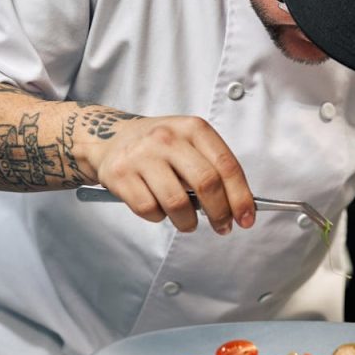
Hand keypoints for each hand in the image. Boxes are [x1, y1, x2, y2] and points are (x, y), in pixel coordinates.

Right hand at [85, 116, 255, 233]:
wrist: (108, 137)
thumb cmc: (159, 146)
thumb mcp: (188, 142)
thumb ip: (212, 167)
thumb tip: (238, 206)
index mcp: (192, 128)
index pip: (226, 165)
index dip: (241, 197)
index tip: (246, 218)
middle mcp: (167, 138)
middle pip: (206, 184)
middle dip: (220, 213)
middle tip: (222, 227)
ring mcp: (142, 155)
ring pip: (177, 203)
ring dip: (188, 222)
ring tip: (187, 222)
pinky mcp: (120, 175)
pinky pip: (149, 210)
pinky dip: (158, 217)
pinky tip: (158, 208)